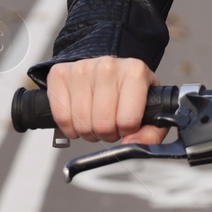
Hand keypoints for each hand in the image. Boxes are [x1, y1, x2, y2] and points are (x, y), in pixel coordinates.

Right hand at [45, 56, 168, 144]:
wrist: (109, 69)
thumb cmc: (129, 90)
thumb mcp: (151, 108)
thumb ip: (151, 133)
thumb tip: (131, 144)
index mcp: (135, 72)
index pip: (128, 120)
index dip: (126, 131)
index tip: (126, 123)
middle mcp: (108, 66)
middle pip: (102, 124)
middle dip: (107, 133)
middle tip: (110, 123)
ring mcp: (82, 69)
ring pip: (81, 123)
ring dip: (88, 131)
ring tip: (96, 119)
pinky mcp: (60, 74)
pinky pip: (61, 117)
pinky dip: (69, 127)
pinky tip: (79, 117)